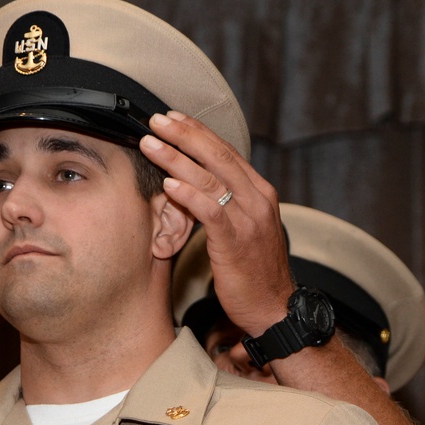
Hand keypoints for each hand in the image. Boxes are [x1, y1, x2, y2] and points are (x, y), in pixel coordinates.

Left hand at [140, 112, 293, 335]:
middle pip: (218, 156)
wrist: (273, 306)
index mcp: (260, 191)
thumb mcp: (246, 226)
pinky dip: (188, 194)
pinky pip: (210, 211)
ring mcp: (249, 219)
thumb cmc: (255, 269)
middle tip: (156, 120)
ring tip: (151, 145)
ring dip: (176, 159)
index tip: (173, 118)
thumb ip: (228, 201)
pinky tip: (168, 185)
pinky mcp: (236, 241)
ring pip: (210, 178)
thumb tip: (198, 182)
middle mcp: (258, 199)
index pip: (226, 151)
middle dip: (184, 135)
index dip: (198, 132)